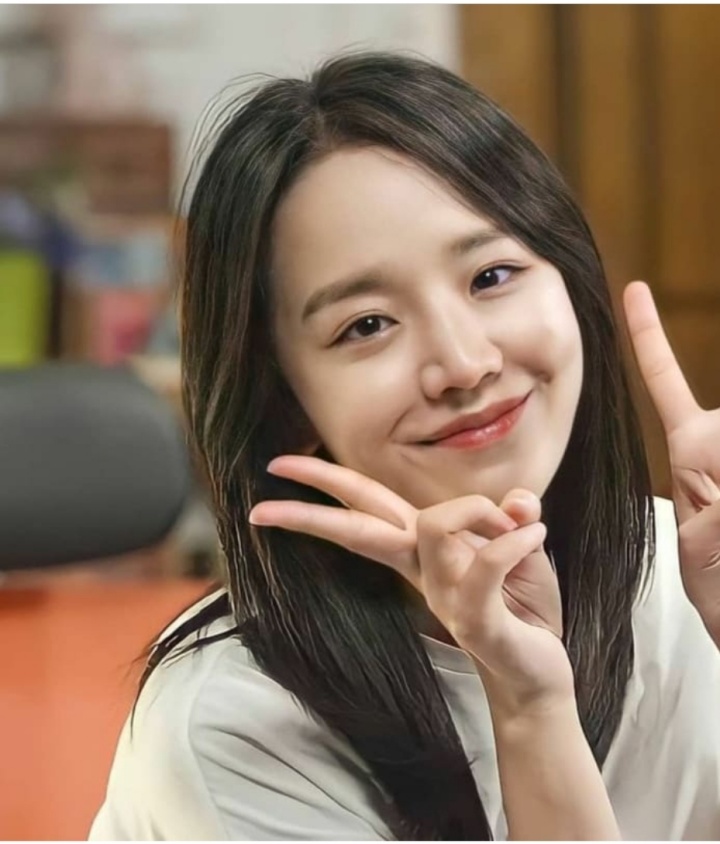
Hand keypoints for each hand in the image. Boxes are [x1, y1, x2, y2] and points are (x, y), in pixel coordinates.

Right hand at [249, 455, 573, 712]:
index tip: (280, 467)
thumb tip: (517, 499)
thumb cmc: (524, 609)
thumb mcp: (522, 551)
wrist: (539, 674)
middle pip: (360, 523)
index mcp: (423, 550)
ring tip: (512, 521)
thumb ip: (510, 519)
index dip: (325, 484)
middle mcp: (422, 571)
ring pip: (434, 525)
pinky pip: (485, 563)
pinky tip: (533, 534)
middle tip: (273, 467)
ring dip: (476, 507)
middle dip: (315, 495)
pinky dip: (514, 540)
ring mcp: (443, 596)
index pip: (366, 508)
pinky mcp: (474, 618)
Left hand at [623, 281, 719, 645]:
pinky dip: (718, 509)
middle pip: (712, 428)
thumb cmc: (719, 582)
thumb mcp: (703, 536)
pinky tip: (718, 518)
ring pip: (716, 440)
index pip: (666, 380)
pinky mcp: (707, 448)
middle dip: (712, 491)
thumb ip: (707, 481)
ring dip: (717, 505)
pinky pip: (718, 475)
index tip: (634, 292)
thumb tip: (707, 457)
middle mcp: (715, 439)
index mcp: (692, 447)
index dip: (649, 336)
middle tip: (716, 520)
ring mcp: (719, 442)